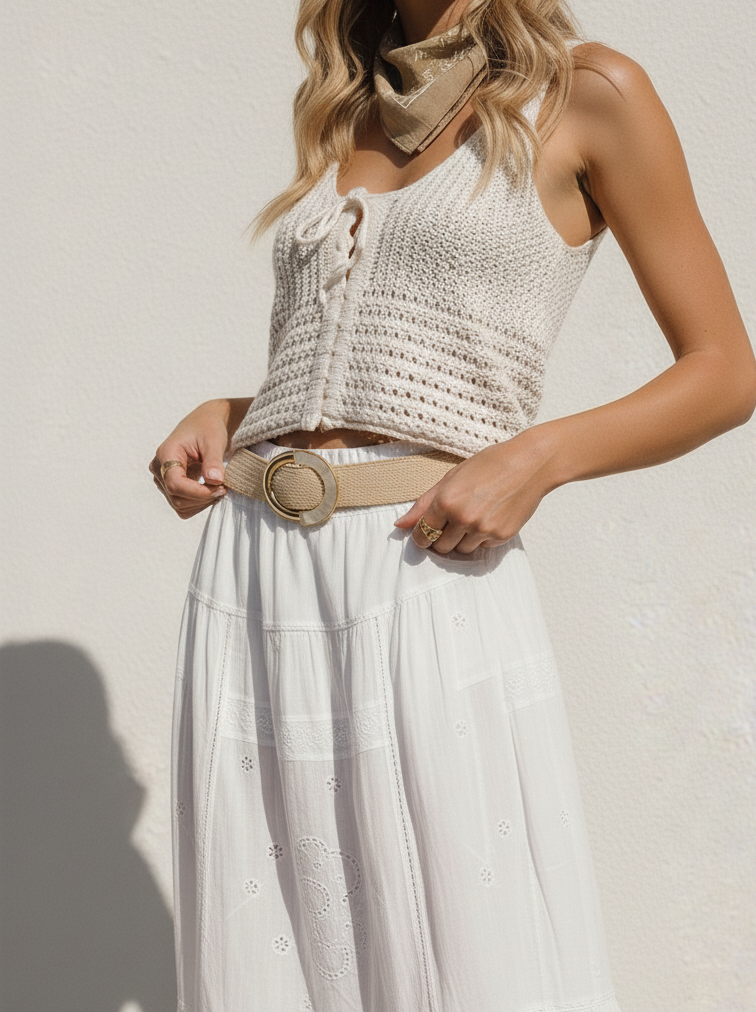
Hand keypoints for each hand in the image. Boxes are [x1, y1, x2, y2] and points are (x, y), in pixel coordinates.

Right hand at [148, 399, 232, 518]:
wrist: (204, 424)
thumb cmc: (208, 428)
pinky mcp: (170, 486)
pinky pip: (181, 505)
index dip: (197, 492)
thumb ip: (213, 461)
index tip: (219, 488)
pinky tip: (210, 491)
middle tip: (223, 487)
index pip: (174, 484)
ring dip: (201, 502)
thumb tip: (214, 480)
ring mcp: (162, 479)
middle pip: (176, 498)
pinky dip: (198, 503)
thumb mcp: (214, 441)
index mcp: (166, 454)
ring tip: (218, 488)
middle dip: (202, 497)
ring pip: (179, 505)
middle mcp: (159, 468)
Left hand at [392, 429, 558, 553]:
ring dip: (462, 539)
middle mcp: (464, 518)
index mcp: (446, 501)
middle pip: (441, 547)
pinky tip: (490, 516)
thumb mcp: (451, 477)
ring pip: (462, 550)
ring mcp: (484, 529)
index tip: (424, 534)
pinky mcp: (502, 536)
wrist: (530, 463)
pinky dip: (482, 537)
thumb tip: (400, 525)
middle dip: (442, 538)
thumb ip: (424, 504)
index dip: (421, 536)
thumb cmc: (490, 464)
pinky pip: (483, 547)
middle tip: (452, 522)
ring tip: (473, 516)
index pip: (422, 534)